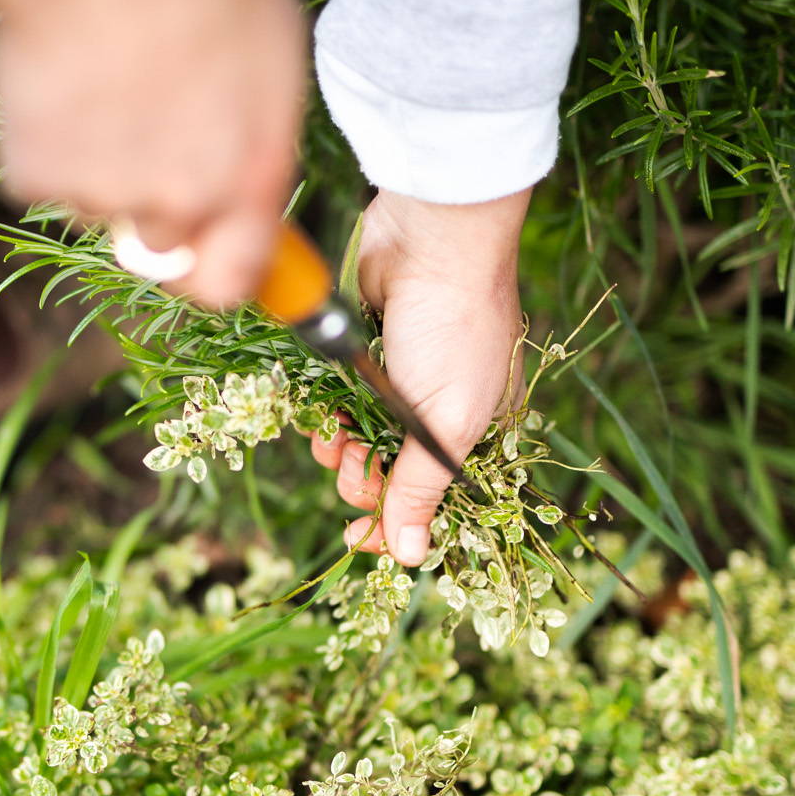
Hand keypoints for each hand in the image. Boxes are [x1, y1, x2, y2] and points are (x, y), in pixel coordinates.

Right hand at [0, 0, 305, 306]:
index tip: (204, 247)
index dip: (215, 271)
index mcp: (249, 173)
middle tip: (139, 112)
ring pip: (95, 203)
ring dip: (93, 157)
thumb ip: (262, 124)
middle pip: (160, 244)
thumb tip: (247, 167)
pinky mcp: (34, 175)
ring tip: (99, 69)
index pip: (233, 280)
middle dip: (149, 196)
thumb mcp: (272, 40)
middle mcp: (180, 201)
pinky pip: (37, 172)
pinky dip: (40, 134)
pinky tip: (55, 70)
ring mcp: (103, 194)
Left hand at [310, 187, 530, 565]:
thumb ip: (423, 487)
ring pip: (356, 444)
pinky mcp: (362, 358)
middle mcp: (437, 413)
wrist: (428, 238)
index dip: (397, 524)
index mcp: (475, 433)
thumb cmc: (454, 326)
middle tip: (354, 460)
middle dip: (363, 477)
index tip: (358, 539)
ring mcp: (398, 385)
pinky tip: (320, 412)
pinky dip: (325, 414)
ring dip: (338, 449)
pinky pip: (336, 405)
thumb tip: (412, 557)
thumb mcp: (446, 419)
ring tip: (334, 435)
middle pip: (388, 477)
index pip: (434, 500)